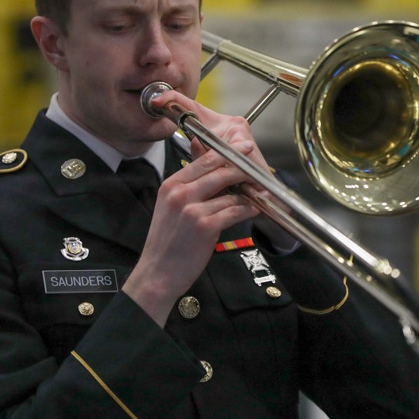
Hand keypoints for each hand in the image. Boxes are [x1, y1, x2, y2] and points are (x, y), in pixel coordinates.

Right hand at [123, 89, 263, 325]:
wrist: (158, 273)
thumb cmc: (167, 242)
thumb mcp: (170, 206)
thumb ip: (189, 185)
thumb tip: (205, 162)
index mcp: (171, 185)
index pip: (203, 159)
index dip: (226, 151)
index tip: (243, 146)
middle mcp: (180, 193)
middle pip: (219, 170)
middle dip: (242, 164)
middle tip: (257, 162)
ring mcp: (192, 209)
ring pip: (230, 192)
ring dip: (249, 191)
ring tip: (261, 190)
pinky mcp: (205, 226)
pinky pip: (234, 211)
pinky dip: (247, 209)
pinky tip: (255, 209)